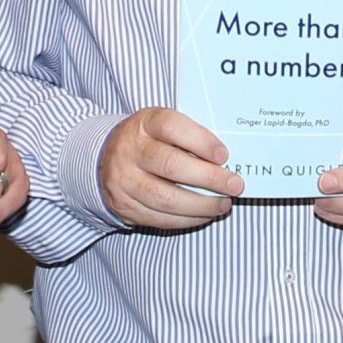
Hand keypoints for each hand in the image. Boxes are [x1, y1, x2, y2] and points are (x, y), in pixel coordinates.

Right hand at [98, 107, 239, 230]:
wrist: (108, 159)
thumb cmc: (150, 141)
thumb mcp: (163, 127)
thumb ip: (189, 136)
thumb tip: (226, 160)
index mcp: (143, 123)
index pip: (172, 127)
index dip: (201, 141)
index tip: (224, 155)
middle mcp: (129, 150)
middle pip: (171, 165)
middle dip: (209, 178)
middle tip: (234, 185)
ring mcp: (123, 180)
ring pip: (166, 198)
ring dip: (201, 204)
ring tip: (223, 203)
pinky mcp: (123, 206)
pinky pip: (159, 218)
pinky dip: (187, 219)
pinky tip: (205, 214)